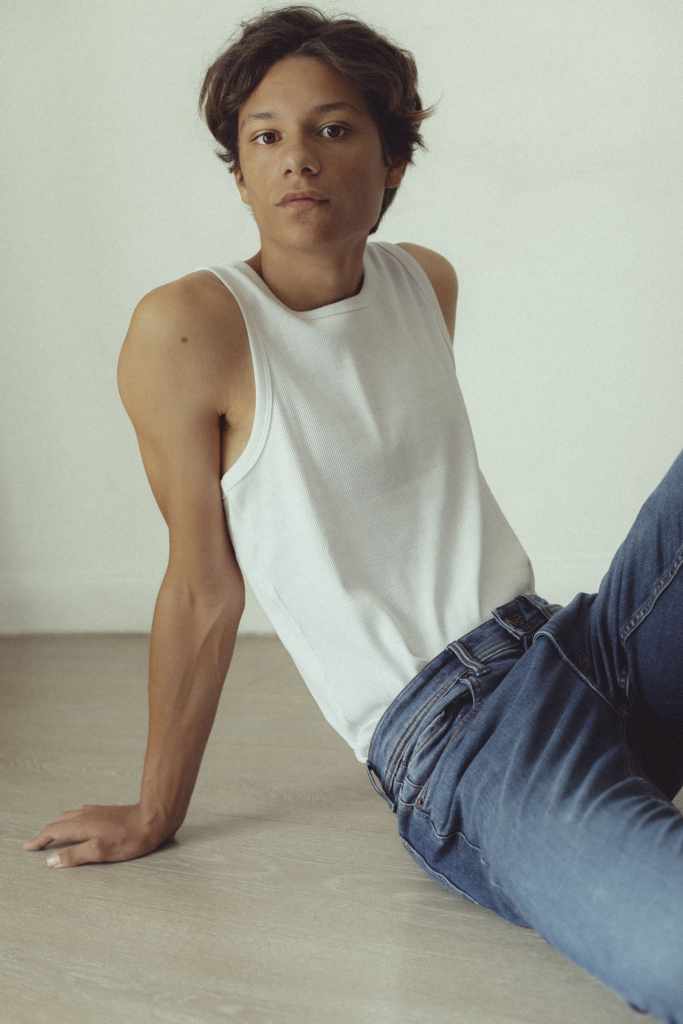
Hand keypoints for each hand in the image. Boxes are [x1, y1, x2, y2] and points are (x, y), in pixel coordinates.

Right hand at [21, 802, 173, 867]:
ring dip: (57, 826)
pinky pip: (80, 813)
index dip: (39, 840)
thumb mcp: (100, 852)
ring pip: (69, 816)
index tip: (28, 847)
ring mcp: (96, 811)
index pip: (53, 832)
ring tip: (53, 835)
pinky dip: (70, 820)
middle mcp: (85, 815)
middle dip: (46, 833)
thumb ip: (75, 856)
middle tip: (37, 844)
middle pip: (58, 823)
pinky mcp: (105, 810)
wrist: (152, 818)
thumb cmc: (129, 838)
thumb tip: (51, 860)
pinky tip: (77, 823)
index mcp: (81, 826)